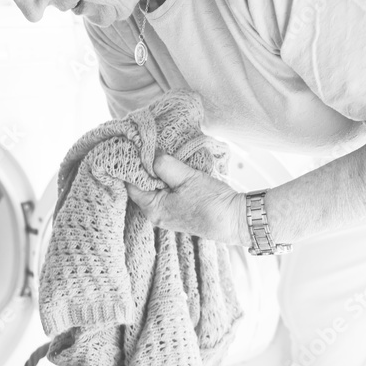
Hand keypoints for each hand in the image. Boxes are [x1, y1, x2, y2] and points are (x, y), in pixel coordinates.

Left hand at [125, 152, 246, 244]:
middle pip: (142, 186)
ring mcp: (168, 213)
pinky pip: (167, 192)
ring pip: (156, 188)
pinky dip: (168, 179)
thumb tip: (151, 154)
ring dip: (158, 172)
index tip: (136, 148)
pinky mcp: (179, 210)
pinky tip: (175, 167)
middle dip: (145, 167)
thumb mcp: (186, 177)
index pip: (131, 184)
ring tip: (163, 153)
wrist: (234, 219)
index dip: (132, 165)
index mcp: (152, 209)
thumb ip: (164, 165)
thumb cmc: (210, 202)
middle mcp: (156, 214)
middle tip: (150, 146)